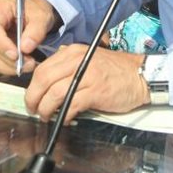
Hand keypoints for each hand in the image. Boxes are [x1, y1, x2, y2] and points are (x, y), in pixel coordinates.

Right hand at [0, 0, 58, 75]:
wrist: (34, 14)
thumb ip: (36, 31)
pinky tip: (21, 65)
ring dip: (9, 66)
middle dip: (10, 59)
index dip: (2, 44)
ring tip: (28, 65)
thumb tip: (25, 48)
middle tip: (29, 64)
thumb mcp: (41, 16)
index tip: (16, 55)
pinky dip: (7, 67)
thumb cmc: (36, 11)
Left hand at [25, 44, 148, 121]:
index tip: (32, 98)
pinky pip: (71, 105)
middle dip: (33, 98)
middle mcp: (77, 60)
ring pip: (54, 93)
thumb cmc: (115, 71)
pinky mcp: (95, 91)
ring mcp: (86, 75)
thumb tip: (48, 83)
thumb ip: (68, 67)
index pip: (43, 69)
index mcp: (72, 52)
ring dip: (46, 109)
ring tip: (46, 117)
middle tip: (34, 110)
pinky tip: (65, 119)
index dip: (32, 87)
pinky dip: (64, 115)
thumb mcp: (88, 60)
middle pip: (43, 80)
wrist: (140, 75)